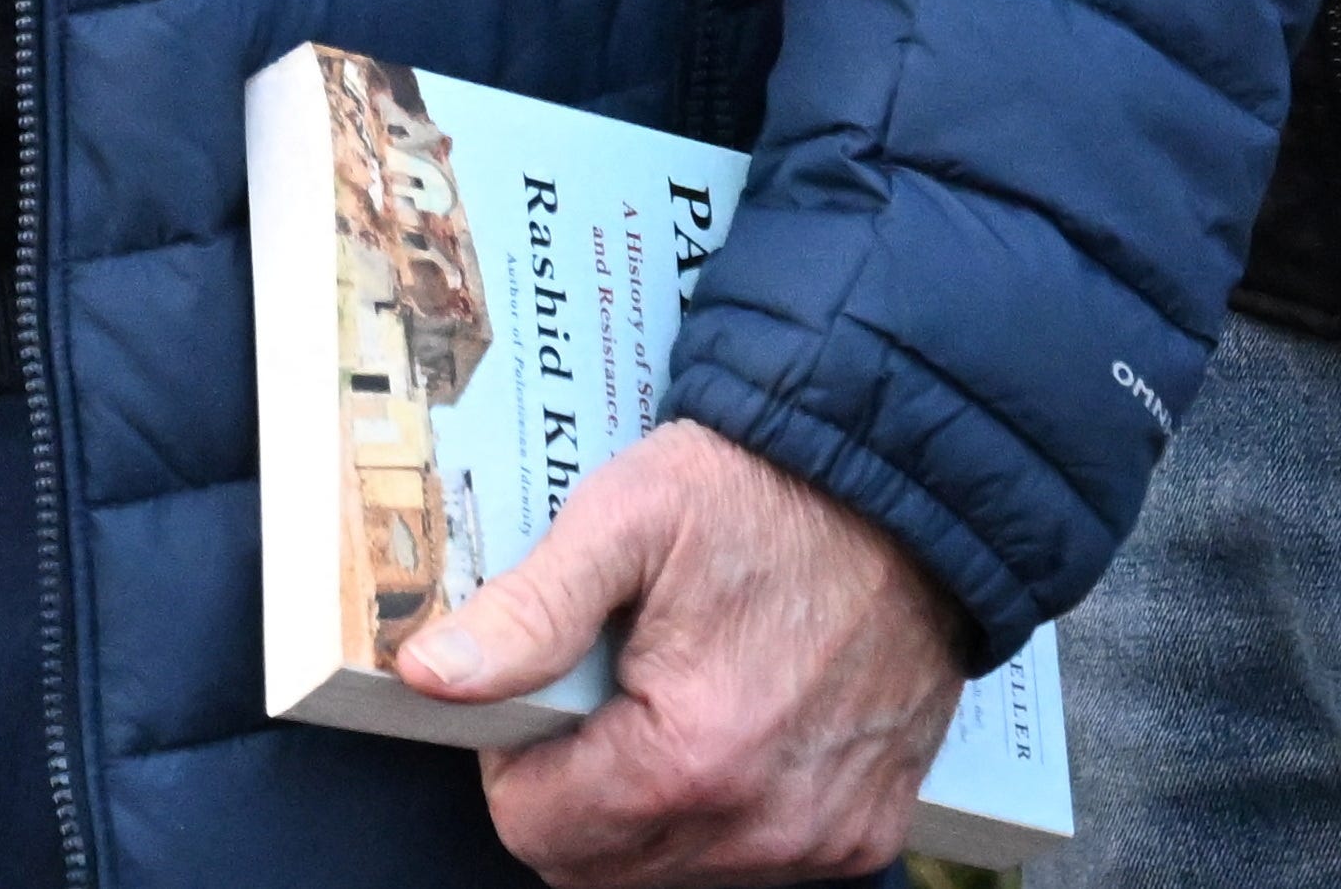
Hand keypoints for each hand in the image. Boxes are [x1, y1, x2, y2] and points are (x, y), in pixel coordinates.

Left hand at [397, 418, 963, 886]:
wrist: (912, 490)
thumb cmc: (765, 493)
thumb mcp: (628, 518)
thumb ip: (528, 611)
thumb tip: (428, 675)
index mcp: (689, 758)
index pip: (534, 829)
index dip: (514, 759)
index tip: (545, 690)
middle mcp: (760, 823)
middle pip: (596, 866)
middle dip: (573, 792)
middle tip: (601, 692)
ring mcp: (819, 839)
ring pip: (669, 872)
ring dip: (645, 809)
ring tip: (670, 699)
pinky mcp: (861, 835)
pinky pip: (752, 862)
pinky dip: (722, 813)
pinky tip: (733, 725)